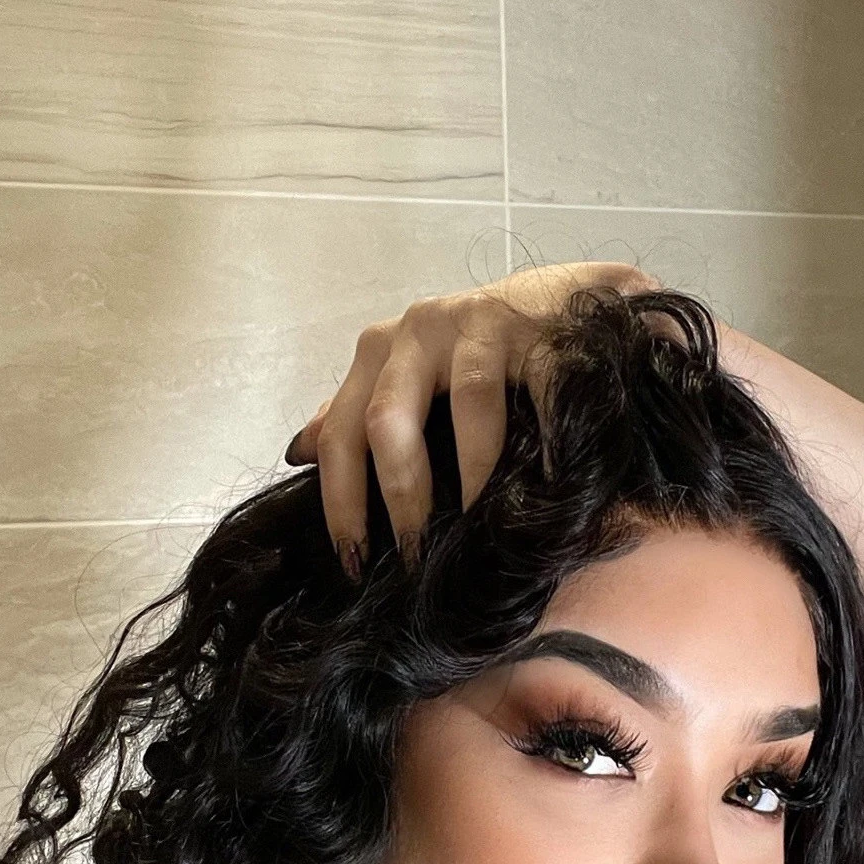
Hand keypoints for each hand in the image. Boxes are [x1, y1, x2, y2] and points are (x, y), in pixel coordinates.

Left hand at [283, 260, 653, 579]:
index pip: (340, 434)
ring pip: (466, 401)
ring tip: (478, 524)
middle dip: (399, 494)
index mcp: (381, 354)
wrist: (562, 300)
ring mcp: (478, 324)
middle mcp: (418, 333)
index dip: (341, 503)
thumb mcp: (410, 376)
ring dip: (472, 472)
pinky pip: (539, 390)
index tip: (353, 562)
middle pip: (387, 418)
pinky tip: (549, 482)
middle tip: (416, 554)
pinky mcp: (536, 328)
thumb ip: (358, 412)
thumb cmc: (481, 351)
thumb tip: (301, 452)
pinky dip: (546, 439)